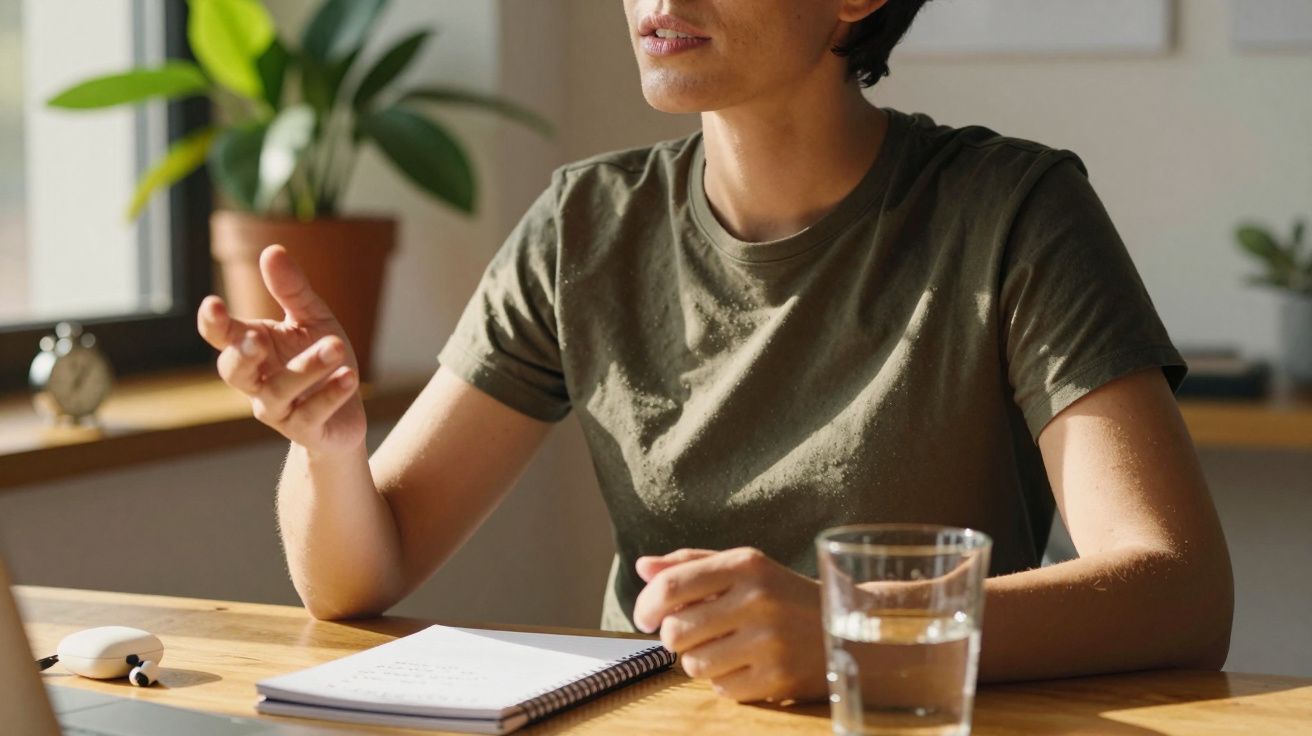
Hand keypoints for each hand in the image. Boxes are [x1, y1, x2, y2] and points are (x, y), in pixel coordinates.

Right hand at [197, 245, 365, 453]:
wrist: (345, 415)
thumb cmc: (321, 361)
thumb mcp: (312, 320)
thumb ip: (292, 290)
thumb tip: (271, 249)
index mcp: (253, 349)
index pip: (222, 336)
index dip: (213, 323)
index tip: (212, 304)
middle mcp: (256, 382)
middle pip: (234, 371)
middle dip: (242, 356)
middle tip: (257, 338)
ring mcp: (277, 409)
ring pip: (277, 392)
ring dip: (305, 368)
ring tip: (336, 346)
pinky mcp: (304, 430)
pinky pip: (311, 414)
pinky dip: (329, 395)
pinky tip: (349, 377)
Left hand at [632, 547, 827, 703]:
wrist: (849, 630)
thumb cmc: (784, 596)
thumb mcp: (746, 568)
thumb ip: (691, 565)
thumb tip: (642, 567)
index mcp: (746, 564)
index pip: (672, 585)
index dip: (646, 605)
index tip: (644, 618)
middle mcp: (758, 599)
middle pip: (675, 631)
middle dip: (675, 637)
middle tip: (694, 634)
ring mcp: (769, 641)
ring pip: (694, 665)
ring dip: (700, 661)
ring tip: (726, 649)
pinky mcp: (778, 678)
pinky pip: (721, 689)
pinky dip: (726, 682)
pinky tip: (748, 666)